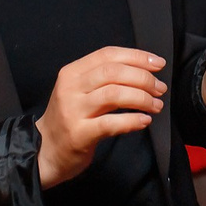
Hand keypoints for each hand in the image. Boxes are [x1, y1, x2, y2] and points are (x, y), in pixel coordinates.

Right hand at [37, 47, 166, 188]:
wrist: (45, 150)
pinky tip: (144, 121)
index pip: (108, 55)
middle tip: (160, 88)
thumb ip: (104, 78)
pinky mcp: (79, 134)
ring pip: (114, 94)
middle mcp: (71, 88)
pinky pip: (110, 123)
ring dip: (141, 98)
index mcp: (72, 72)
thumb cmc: (70, 119)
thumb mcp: (79, 91)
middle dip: (143, 78)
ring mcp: (73, 111)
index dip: (137, 57)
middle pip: (113, 72)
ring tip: (156, 105)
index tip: (158, 64)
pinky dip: (131, 120)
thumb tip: (144, 70)